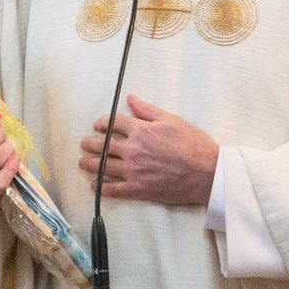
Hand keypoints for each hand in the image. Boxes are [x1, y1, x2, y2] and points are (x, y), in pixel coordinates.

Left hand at [78, 95, 218, 205]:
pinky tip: (94, 185)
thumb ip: (147, 110)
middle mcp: (133, 150)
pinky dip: (101, 187)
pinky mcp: (138, 189)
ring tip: (82, 162)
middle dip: (90, 143)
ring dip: (89, 164)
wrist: (206, 173)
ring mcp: (133, 171)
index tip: (98, 125)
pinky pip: (113, 189)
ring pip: (103, 166)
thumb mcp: (171, 120)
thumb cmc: (192, 145)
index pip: (113, 123)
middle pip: (103, 145)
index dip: (102, 123)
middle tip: (84, 143)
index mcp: (141, 131)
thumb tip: (130, 98)